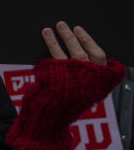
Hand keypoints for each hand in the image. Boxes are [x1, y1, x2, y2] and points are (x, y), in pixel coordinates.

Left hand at [5, 24, 123, 149]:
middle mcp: (89, 83)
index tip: (82, 31)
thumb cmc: (61, 107)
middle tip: (67, 26)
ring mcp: (74, 81)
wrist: (47, 123)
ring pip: (73, 54)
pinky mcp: (58, 80)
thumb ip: (83, 77)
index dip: (92, 44)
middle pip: (87, 55)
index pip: (102, 61)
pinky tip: (46, 35)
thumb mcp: (78, 92)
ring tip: (55, 27)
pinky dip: (50, 43)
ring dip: (63, 37)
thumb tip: (78, 55)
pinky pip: (55, 56)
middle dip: (77, 38)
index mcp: (98, 86)